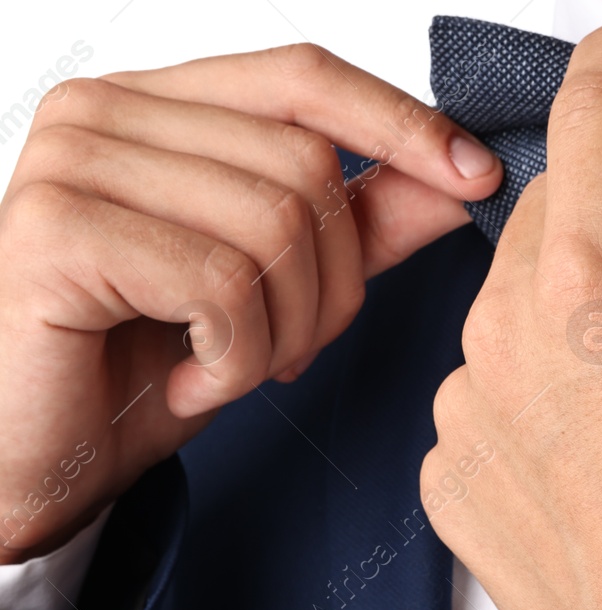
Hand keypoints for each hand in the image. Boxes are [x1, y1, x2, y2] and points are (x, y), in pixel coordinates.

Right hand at [0, 45, 502, 563]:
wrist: (44, 460)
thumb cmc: (145, 368)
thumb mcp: (282, 290)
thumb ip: (364, 225)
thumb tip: (462, 177)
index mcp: (157, 106)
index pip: (303, 77)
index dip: (400, 124)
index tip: (478, 176)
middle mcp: (103, 111)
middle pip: (306, 166)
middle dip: (333, 285)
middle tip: (288, 350)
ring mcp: (69, 160)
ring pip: (273, 224)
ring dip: (284, 331)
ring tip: (231, 368)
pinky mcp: (54, 228)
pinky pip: (220, 284)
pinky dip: (232, 358)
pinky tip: (189, 383)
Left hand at [424, 21, 601, 609]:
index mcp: (597, 278)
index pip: (591, 115)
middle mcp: (506, 329)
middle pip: (538, 222)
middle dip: (593, 231)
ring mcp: (463, 408)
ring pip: (504, 318)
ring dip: (556, 330)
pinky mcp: (444, 476)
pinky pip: (480, 403)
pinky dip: (524, 409)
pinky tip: (586, 468)